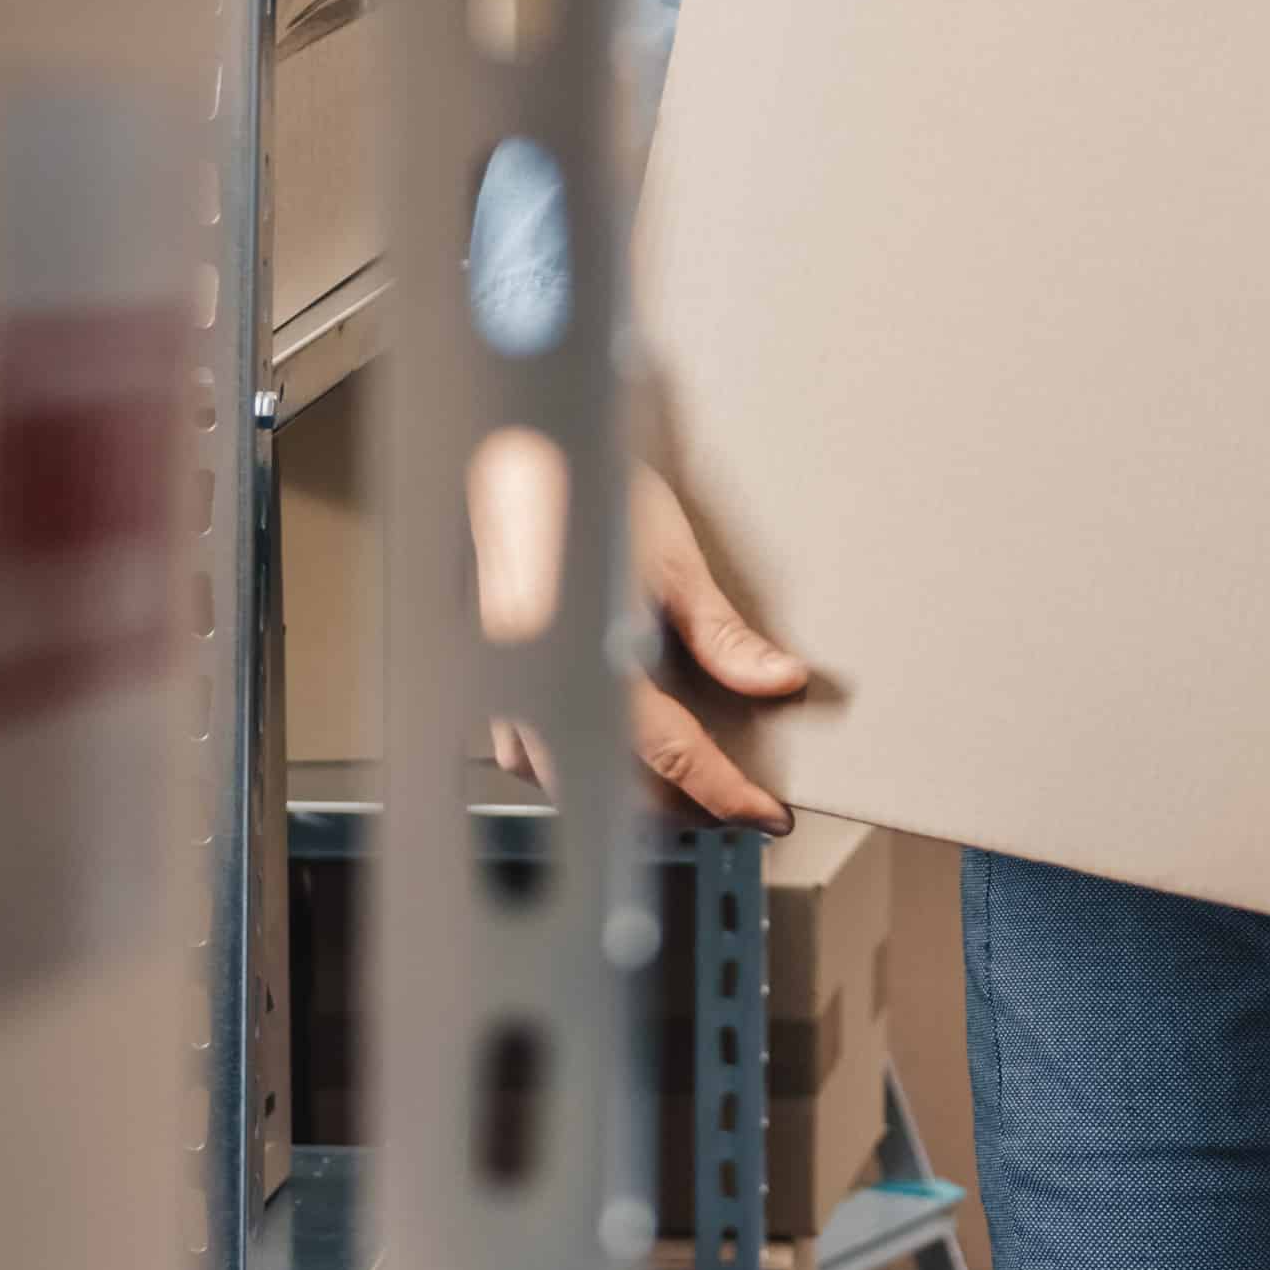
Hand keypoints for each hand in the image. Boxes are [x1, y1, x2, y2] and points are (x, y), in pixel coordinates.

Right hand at [477, 461, 805, 830]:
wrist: (513, 457)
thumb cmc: (581, 494)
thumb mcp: (670, 559)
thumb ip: (723, 634)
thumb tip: (778, 679)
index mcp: (588, 659)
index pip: (671, 755)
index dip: (725, 792)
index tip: (764, 812)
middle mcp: (539, 687)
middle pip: (619, 785)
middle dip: (685, 803)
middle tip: (738, 799)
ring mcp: (506, 690)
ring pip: (571, 777)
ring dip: (630, 789)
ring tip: (686, 777)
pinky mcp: (490, 681)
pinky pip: (533, 752)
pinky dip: (581, 761)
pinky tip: (610, 744)